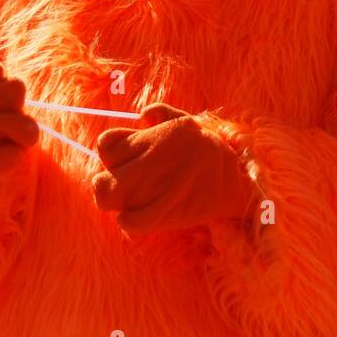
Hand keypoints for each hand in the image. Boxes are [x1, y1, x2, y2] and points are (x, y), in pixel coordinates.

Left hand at [93, 104, 256, 235]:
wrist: (236, 180)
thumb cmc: (209, 150)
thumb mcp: (188, 122)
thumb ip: (162, 113)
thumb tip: (143, 115)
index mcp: (151, 139)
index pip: (105, 146)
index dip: (111, 152)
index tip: (126, 158)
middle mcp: (146, 165)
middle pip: (100, 180)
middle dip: (106, 180)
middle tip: (122, 181)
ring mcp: (150, 191)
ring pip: (108, 200)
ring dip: (116, 200)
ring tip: (130, 197)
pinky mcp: (160, 215)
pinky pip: (127, 222)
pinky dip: (129, 220)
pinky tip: (139, 212)